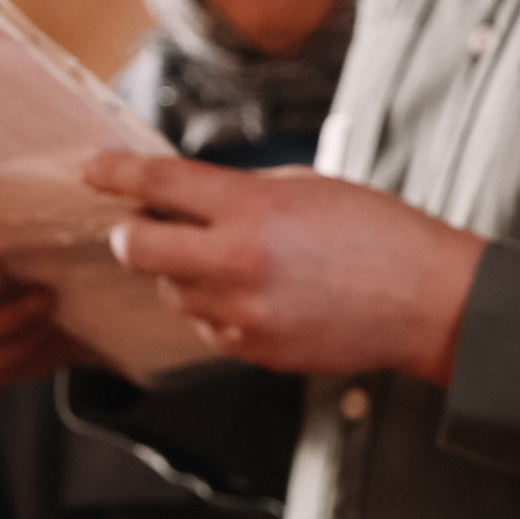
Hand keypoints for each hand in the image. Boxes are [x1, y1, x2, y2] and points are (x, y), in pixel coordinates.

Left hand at [84, 153, 485, 379]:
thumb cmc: (379, 233)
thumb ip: (242, 191)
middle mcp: (238, 262)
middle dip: (131, 234)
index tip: (91, 168)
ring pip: (171, 292)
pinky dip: (217, 309)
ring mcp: (243, 313)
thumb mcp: (308, 187)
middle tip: (142, 225)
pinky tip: (259, 295)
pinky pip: (208, 326)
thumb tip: (189, 195)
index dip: (115, 172)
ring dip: (181, 273)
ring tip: (228, 260)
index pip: (160, 183)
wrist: (428, 301)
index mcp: (253, 208)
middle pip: (138, 249)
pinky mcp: (255, 350)